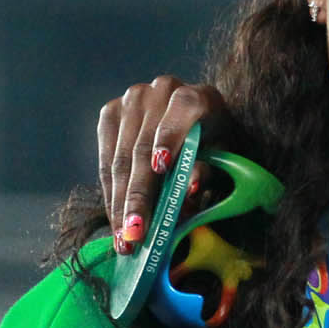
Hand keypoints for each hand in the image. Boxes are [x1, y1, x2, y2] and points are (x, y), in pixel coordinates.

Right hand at [97, 75, 229, 249]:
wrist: (199, 121)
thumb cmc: (217, 144)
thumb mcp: (223, 158)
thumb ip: (206, 171)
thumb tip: (188, 190)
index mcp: (198, 95)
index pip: (183, 108)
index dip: (170, 137)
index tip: (161, 167)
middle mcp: (161, 90)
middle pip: (142, 146)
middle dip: (138, 196)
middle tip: (136, 234)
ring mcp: (131, 100)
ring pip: (120, 157)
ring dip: (120, 202)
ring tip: (123, 237)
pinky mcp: (110, 112)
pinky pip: (105, 157)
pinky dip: (111, 191)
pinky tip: (115, 219)